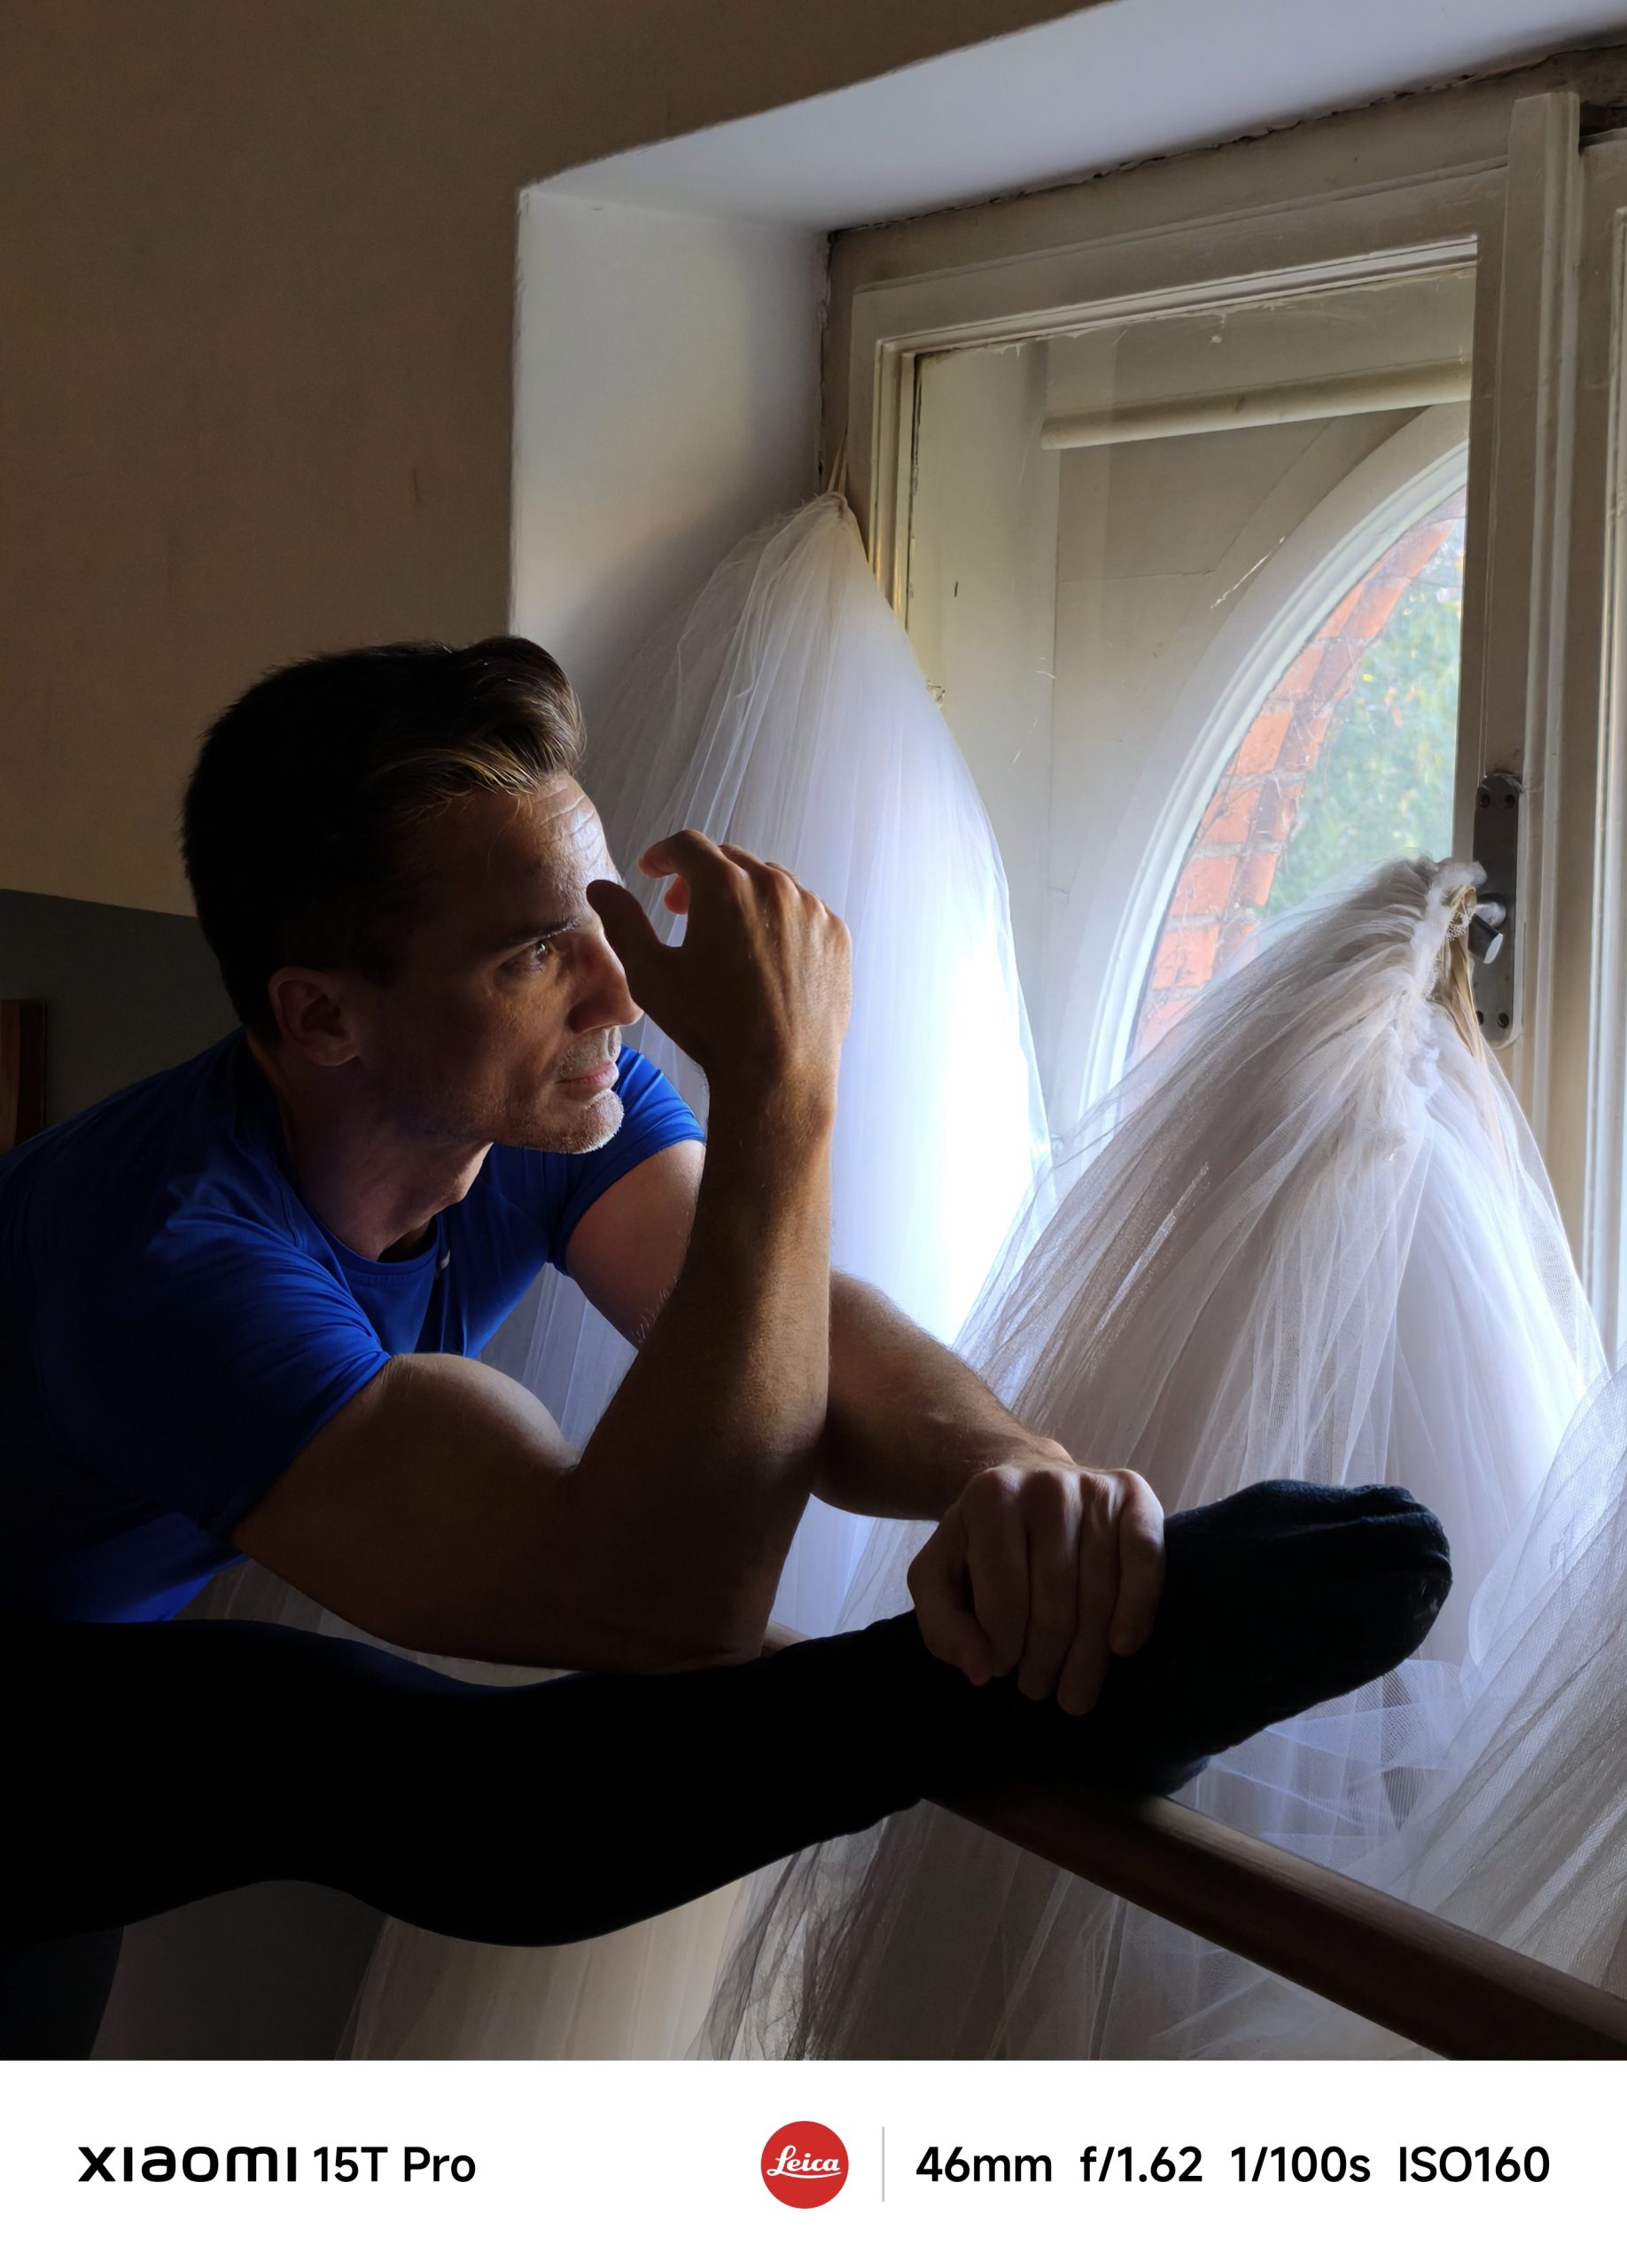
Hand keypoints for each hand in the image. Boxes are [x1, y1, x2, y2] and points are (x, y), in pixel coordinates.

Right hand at [586, 831, 850, 1105]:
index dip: (663, 855)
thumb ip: (623, 923)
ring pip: (770, 882)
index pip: (688, 846)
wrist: (779, 1073)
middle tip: (681, 909)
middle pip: (730, 860)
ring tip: (725, 933)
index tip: (652, 870)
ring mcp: (812, 909)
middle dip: (700, 878)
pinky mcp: (836, 935)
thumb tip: (600, 889)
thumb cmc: (710, 1027)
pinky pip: (803, 910)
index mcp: (725, 887)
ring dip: (742, 896)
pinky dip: (779, 919)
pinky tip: (763, 954)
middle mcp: (774, 887)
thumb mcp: (651, 975)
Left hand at [906, 1452, 1164, 1714]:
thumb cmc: (984, 1543)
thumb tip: (980, 1669)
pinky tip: (1121, 1646)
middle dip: (1044, 1662)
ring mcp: (1095, 1489)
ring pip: (1099, 1596)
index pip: (1003, 1600)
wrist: (1030, 1482)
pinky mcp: (1135, 1496)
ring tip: (1073, 1690)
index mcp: (991, 1498)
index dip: (1003, 1650)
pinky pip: (1145, 1559)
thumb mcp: (938, 1576)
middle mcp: (1046, 1487)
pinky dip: (1138, 1608)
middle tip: (1037, 1688)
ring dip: (1087, 1658)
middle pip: (1055, 1606)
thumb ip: (941, 1625)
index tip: (1000, 1669)